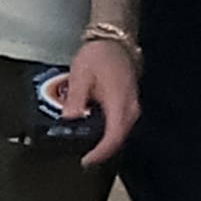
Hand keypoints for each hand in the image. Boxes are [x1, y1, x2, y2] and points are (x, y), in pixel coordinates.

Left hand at [62, 39, 139, 167]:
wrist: (115, 39)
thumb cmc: (98, 55)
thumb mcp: (80, 75)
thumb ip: (75, 99)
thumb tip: (68, 120)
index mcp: (119, 102)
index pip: (113, 137)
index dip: (99, 153)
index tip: (85, 161)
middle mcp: (130, 108)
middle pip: (117, 139)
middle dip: (99, 150)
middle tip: (81, 155)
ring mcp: (132, 106)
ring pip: (119, 133)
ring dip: (103, 140)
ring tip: (83, 143)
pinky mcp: (129, 104)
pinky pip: (119, 124)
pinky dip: (106, 130)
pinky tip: (91, 128)